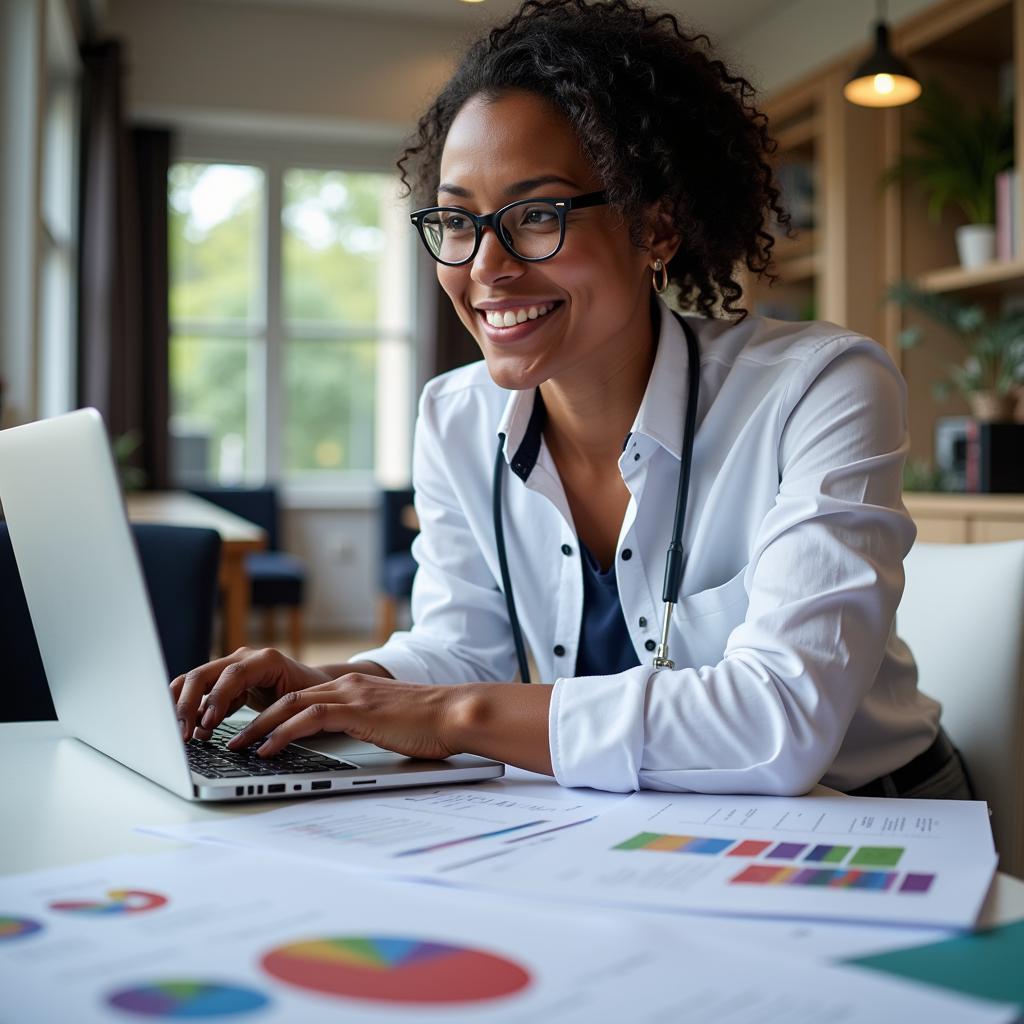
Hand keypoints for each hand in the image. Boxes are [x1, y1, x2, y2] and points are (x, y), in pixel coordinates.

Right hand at [171, 647, 332, 741]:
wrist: (313, 685)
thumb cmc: (309, 696)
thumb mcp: (297, 704)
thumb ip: (275, 716)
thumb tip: (250, 739)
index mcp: (266, 660)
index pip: (232, 675)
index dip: (217, 698)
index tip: (207, 723)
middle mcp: (245, 658)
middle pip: (204, 674)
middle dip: (189, 704)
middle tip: (183, 734)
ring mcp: (232, 666)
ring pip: (195, 680)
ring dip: (184, 706)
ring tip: (185, 734)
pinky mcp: (225, 679)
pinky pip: (200, 690)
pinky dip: (193, 709)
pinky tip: (196, 731)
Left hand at [226, 673, 463, 760]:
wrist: (456, 713)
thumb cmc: (430, 724)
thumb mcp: (389, 722)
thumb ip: (366, 724)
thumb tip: (350, 743)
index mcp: (354, 688)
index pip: (301, 696)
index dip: (271, 713)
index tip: (251, 730)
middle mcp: (348, 685)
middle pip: (286, 697)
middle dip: (254, 718)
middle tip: (231, 739)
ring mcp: (351, 695)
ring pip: (290, 704)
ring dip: (259, 727)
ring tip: (238, 747)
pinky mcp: (357, 710)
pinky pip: (309, 719)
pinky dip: (283, 733)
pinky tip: (268, 749)